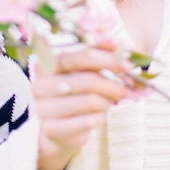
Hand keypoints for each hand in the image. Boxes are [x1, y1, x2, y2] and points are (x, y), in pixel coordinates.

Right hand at [32, 42, 132, 169]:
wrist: (56, 129)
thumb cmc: (74, 91)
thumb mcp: (82, 68)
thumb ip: (96, 52)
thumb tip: (116, 40)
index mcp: (46, 62)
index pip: (80, 54)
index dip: (105, 55)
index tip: (125, 55)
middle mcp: (40, 84)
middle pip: (88, 79)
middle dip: (113, 81)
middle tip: (129, 83)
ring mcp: (44, 108)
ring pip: (90, 101)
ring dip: (108, 100)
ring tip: (113, 99)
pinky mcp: (52, 129)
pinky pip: (88, 121)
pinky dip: (101, 116)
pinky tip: (101, 114)